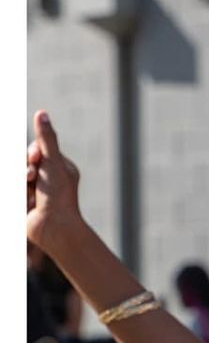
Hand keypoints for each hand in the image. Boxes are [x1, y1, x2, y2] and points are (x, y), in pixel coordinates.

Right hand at [25, 111, 81, 247]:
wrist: (54, 229)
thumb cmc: (58, 196)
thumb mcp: (52, 163)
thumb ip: (46, 139)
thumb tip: (41, 113)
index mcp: (60, 167)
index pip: (35, 150)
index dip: (31, 154)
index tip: (36, 160)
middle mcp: (48, 178)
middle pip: (22, 162)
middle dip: (23, 170)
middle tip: (32, 179)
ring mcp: (36, 191)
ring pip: (17, 176)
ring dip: (21, 185)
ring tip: (32, 196)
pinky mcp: (26, 203)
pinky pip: (15, 191)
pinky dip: (20, 196)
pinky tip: (30, 205)